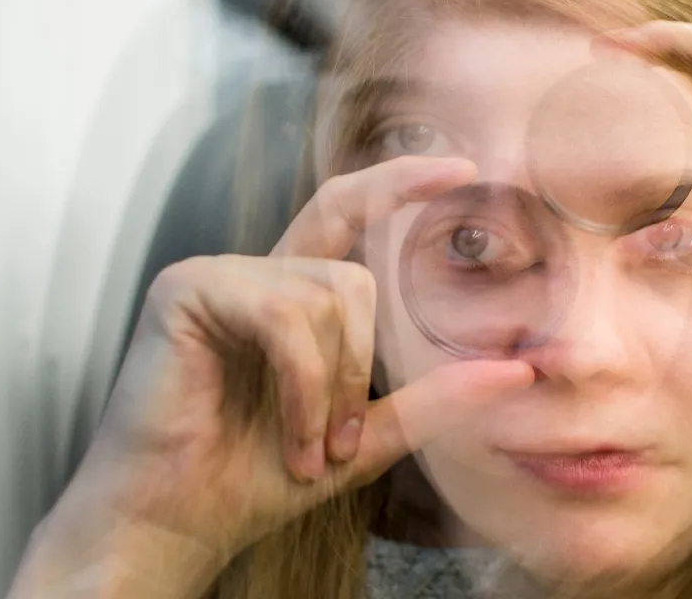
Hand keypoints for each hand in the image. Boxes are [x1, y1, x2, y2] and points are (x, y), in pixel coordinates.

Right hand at [10, 156, 535, 597]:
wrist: (173, 521)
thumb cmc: (252, 479)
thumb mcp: (364, 437)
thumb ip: (431, 400)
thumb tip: (518, 372)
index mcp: (286, 296)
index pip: (346, 212)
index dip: (399, 182)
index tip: (463, 170)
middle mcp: (252, 274)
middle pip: (352, 275)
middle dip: (363, 366)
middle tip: (343, 442)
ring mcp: (214, 275)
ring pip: (327, 299)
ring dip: (331, 390)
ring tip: (308, 449)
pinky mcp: (185, 290)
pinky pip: (285, 318)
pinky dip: (303, 386)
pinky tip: (291, 435)